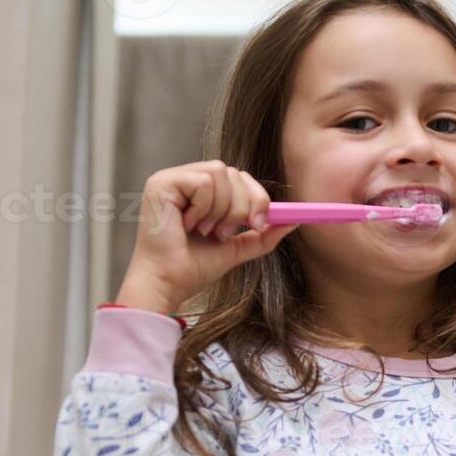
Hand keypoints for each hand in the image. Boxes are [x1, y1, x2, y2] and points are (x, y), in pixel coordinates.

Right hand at [116, 160, 299, 315]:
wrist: (169, 283)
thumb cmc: (194, 268)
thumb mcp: (236, 248)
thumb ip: (263, 234)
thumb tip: (294, 221)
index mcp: (201, 192)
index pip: (239, 177)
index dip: (256, 196)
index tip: (257, 225)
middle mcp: (185, 180)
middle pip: (233, 171)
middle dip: (241, 205)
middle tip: (225, 233)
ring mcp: (171, 179)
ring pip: (219, 172)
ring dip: (222, 209)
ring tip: (204, 231)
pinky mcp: (161, 183)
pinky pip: (202, 181)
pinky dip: (204, 207)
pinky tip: (188, 225)